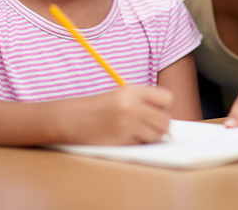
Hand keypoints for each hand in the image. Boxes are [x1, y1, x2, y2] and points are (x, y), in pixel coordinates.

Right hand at [56, 86, 173, 144]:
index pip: (166, 98)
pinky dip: (138, 144)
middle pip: (165, 120)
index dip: (164, 106)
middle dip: (161, 125)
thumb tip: (167, 121)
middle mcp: (132, 106)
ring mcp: (127, 125)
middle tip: (150, 126)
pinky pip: (142, 145)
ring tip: (139, 133)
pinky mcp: (121, 141)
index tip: (156, 110)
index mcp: (132, 91)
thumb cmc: (97, 108)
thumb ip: (143, 102)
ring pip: (157, 135)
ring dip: (152, 137)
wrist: (70, 118)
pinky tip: (126, 138)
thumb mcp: (120, 95)